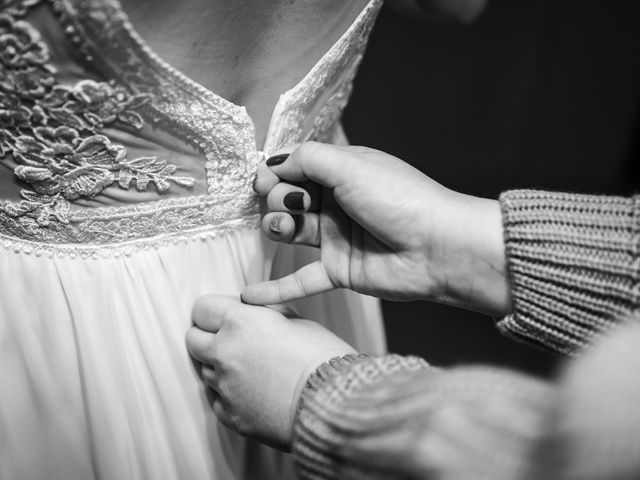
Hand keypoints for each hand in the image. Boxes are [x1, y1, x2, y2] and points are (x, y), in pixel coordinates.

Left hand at [185, 294, 355, 450]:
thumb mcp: (296, 320)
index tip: (224, 315)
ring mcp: (224, 387)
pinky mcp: (231, 416)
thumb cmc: (323, 358)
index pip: (202, 308)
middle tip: (231, 339)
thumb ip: (264, 313)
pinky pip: (217, 399)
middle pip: (192, 339)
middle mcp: (224, 353)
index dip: (215, 310)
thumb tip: (251, 311)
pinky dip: (228, 393)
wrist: (335, 404)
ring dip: (219, 365)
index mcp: (240, 322)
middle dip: (208, 336)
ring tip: (251, 367)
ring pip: (204, 370)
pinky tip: (251, 390)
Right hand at [244, 142, 511, 316]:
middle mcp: (338, 203)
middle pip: (290, 198)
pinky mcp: (340, 271)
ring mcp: (338, 238)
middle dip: (279, 198)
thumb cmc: (400, 198)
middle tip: (288, 202)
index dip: (277, 173)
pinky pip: (301, 280)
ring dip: (278, 227)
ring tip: (281, 226)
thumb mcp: (350, 166)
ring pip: (293, 232)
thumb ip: (308, 160)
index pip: (298, 169)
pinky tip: (250, 296)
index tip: (263, 179)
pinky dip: (276, 289)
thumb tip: (273, 163)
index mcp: (344, 172)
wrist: (439, 247)